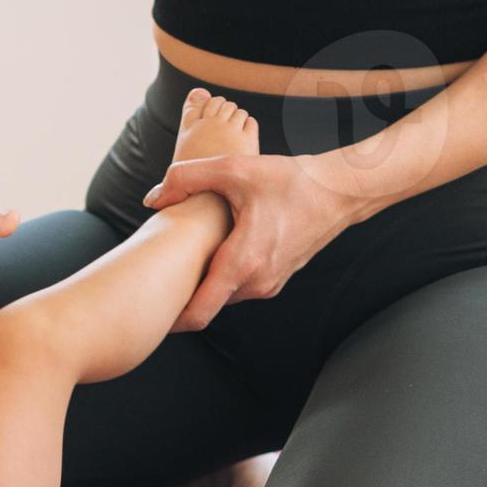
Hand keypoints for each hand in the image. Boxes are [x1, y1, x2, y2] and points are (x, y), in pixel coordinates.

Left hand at [141, 151, 364, 331]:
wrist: (340, 192)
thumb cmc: (292, 181)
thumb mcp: (235, 169)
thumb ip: (187, 178)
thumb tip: (152, 197)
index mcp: (243, 262)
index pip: (198, 311)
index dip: (169, 317)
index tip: (147, 311)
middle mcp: (256, 282)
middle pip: (205, 303)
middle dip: (180, 294)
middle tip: (153, 277)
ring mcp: (268, 284)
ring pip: (222, 294)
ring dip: (203, 282)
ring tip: (180, 260)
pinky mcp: (276, 278)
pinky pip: (238, 286)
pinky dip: (222, 275)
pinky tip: (211, 251)